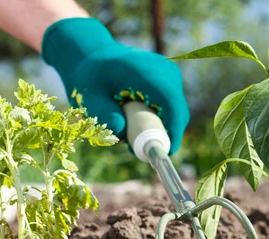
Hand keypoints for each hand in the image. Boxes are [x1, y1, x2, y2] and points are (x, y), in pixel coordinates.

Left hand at [42, 18, 189, 154]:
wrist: (94, 56)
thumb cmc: (91, 78)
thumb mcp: (91, 98)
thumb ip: (106, 116)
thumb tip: (124, 133)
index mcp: (149, 73)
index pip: (171, 105)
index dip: (173, 131)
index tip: (165, 152)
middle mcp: (165, 72)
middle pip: (177, 112)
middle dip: (163, 134)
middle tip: (137, 148)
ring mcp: (170, 75)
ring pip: (175, 111)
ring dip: (160, 126)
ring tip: (131, 129)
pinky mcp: (170, 80)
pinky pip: (171, 106)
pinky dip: (160, 118)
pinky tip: (137, 119)